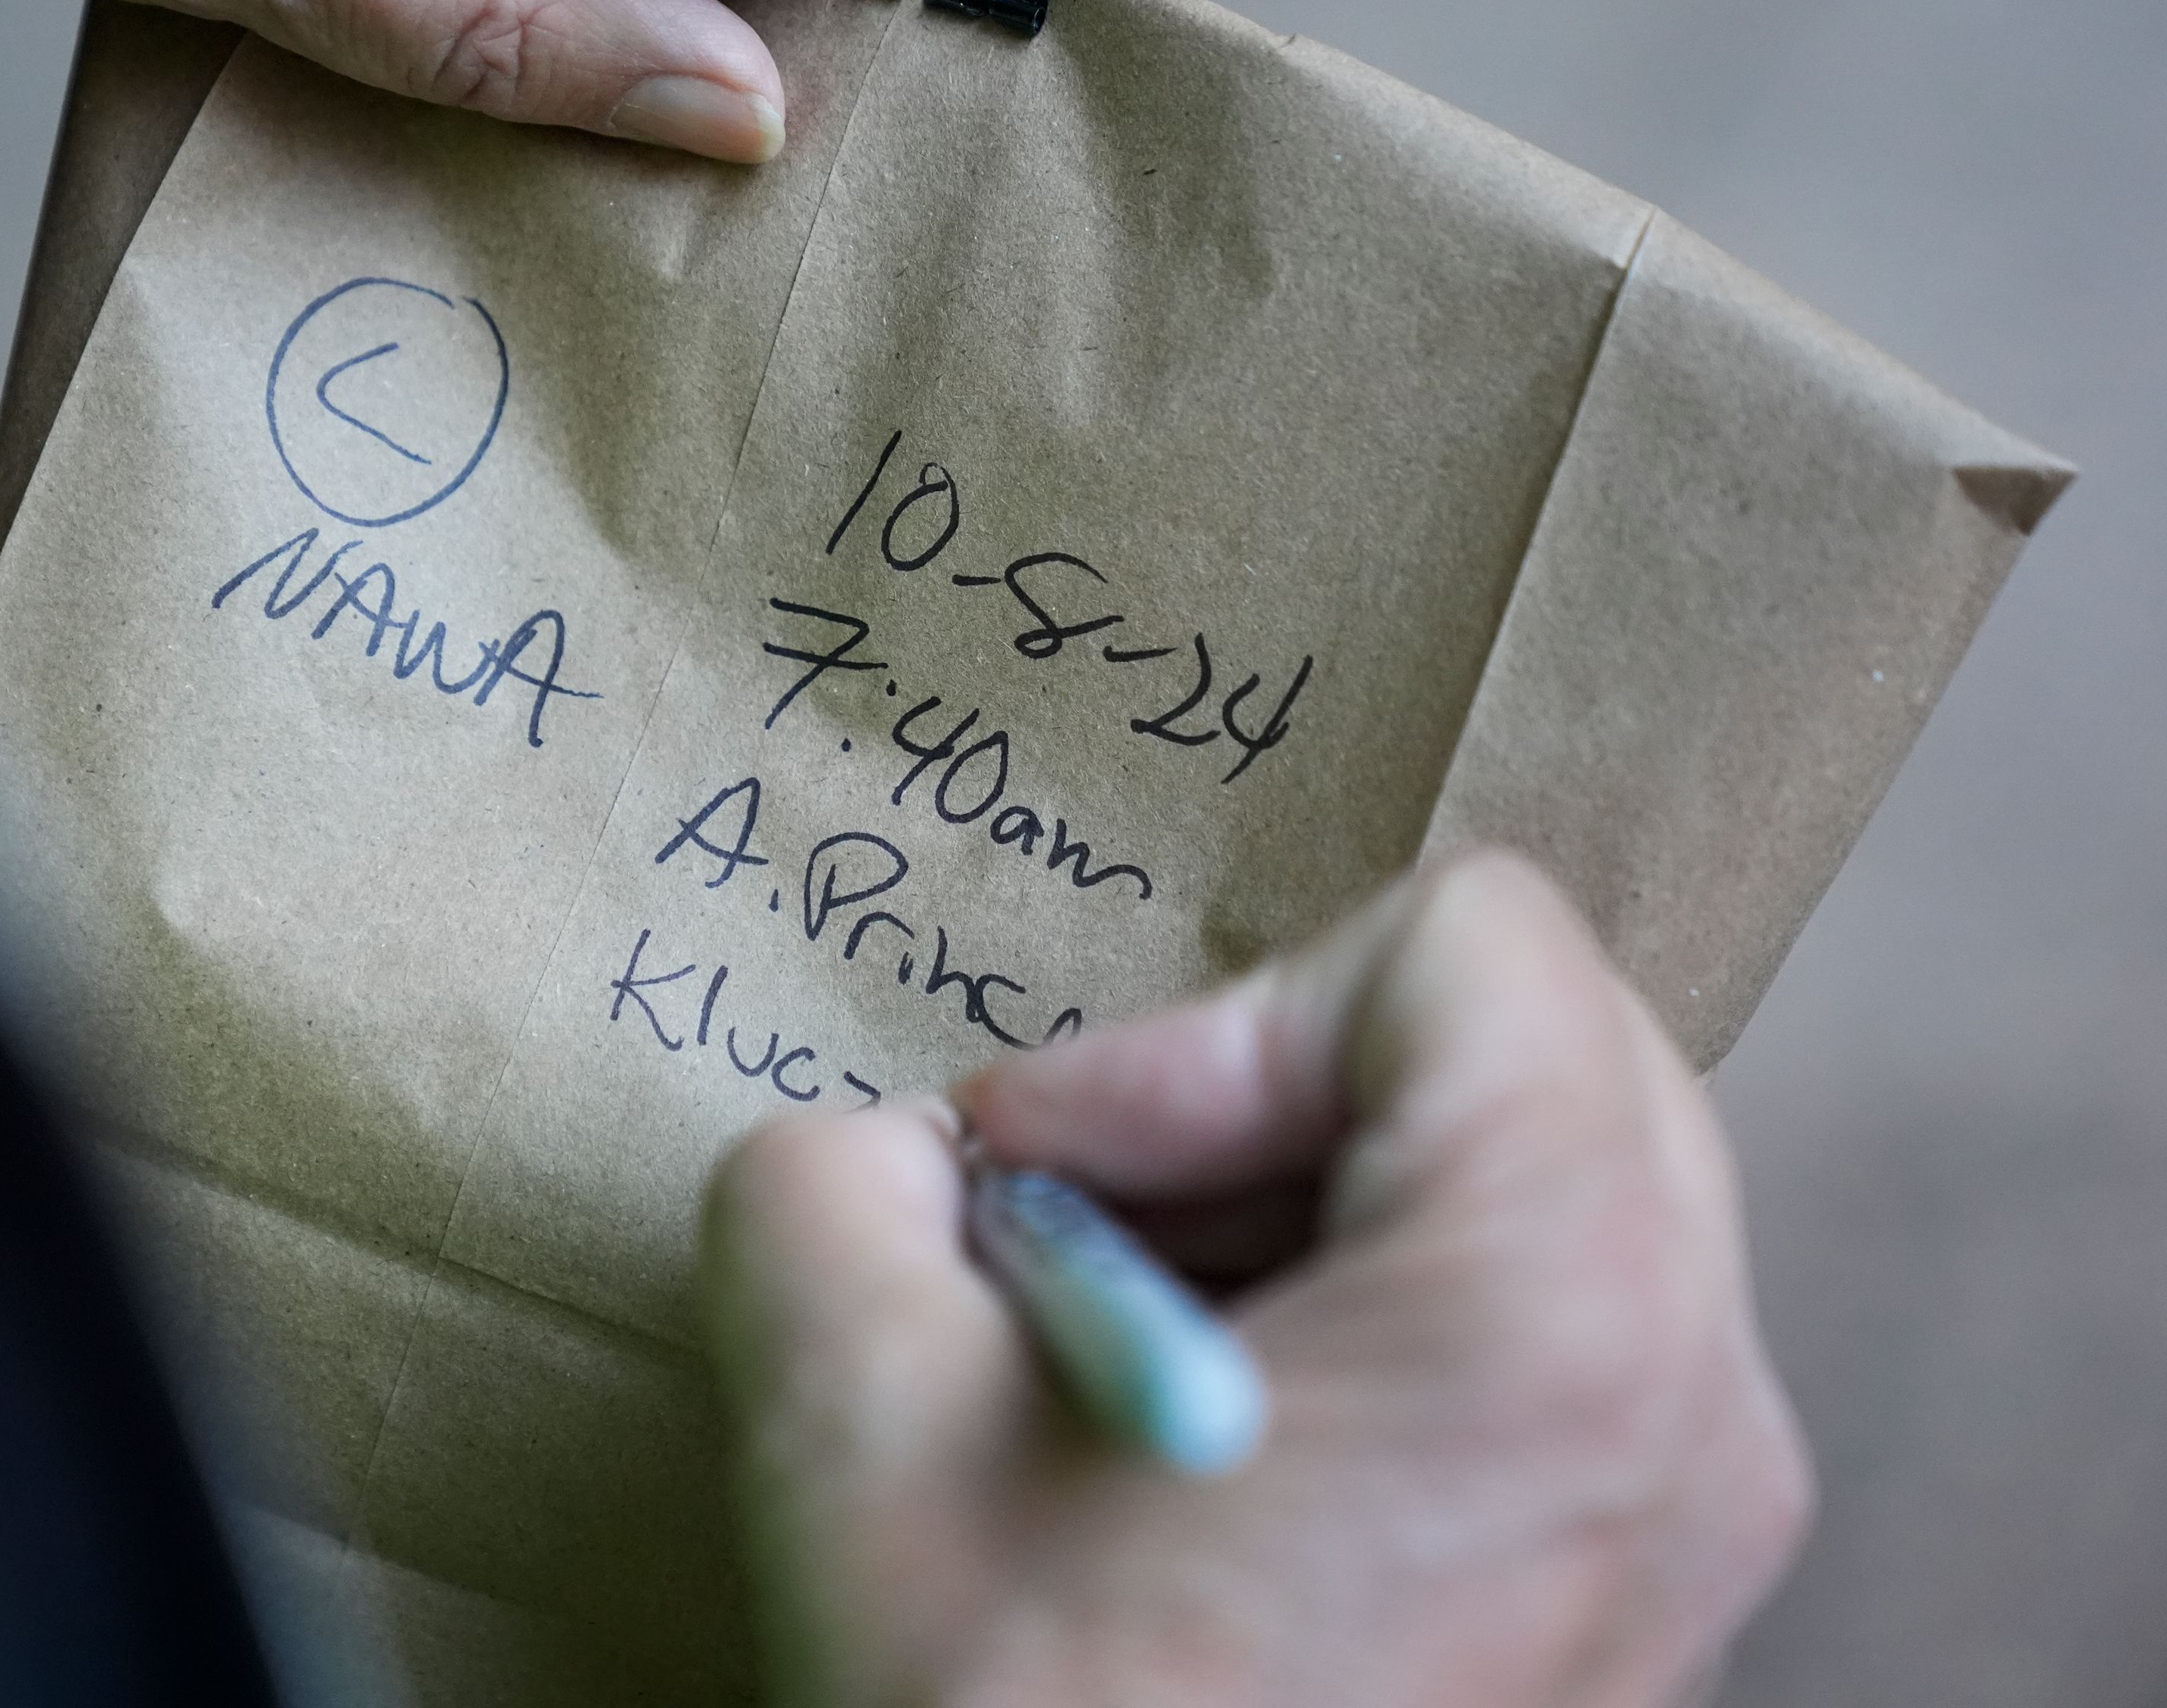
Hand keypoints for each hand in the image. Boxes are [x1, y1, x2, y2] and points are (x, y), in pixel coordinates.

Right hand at [702, 853, 1811, 1706]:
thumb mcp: (852, 1427)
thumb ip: (831, 1181)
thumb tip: (888, 1162)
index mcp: (1565, 1312)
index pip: (1459, 945)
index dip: (1214, 1022)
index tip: (1060, 1185)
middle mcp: (1698, 1395)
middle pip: (1516, 1044)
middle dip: (1259, 1100)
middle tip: (1081, 1231)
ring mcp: (1696, 1504)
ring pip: (1522, 1179)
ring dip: (1293, 1212)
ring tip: (1121, 1352)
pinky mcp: (1644, 1583)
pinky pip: (1529, 1324)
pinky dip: (1353, 1323)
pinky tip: (1201, 1452)